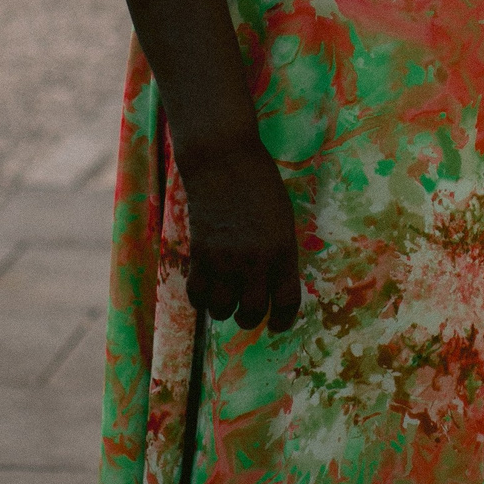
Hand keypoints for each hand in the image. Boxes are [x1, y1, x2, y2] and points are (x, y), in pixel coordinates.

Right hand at [176, 137, 302, 331]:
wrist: (223, 159)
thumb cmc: (259, 182)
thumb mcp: (282, 218)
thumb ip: (279, 252)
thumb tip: (271, 282)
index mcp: (283, 251)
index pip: (287, 302)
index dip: (283, 320)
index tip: (276, 324)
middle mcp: (256, 261)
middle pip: (252, 312)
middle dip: (250, 318)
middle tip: (246, 313)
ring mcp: (226, 259)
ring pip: (221, 309)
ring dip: (223, 310)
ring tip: (224, 301)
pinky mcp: (200, 253)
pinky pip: (197, 294)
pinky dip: (200, 299)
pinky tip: (205, 292)